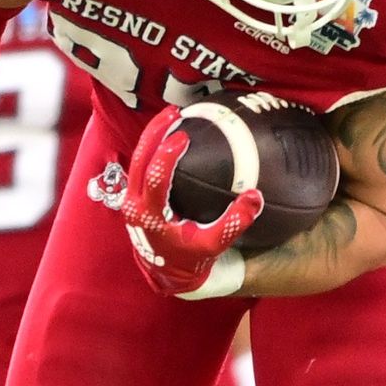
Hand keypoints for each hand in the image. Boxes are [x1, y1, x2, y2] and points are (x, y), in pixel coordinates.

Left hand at [107, 103, 260, 298]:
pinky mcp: (133, 196)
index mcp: (151, 216)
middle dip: (154, 133)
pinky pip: (138, 165)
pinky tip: (165, 133)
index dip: (167, 155)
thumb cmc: (190, 257)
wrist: (166, 272)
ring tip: (170, 115)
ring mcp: (130, 199)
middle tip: (174, 113)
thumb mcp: (214, 245)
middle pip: (139, 160)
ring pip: (135, 159)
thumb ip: (234, 223)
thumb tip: (255, 197)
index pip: (154, 178)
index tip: (184, 137)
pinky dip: (150, 147)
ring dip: (150, 136)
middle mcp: (135, 205)